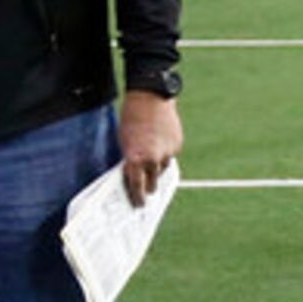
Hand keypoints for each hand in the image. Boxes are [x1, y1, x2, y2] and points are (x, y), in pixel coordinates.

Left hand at [117, 89, 181, 205]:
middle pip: (153, 183)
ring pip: (163, 168)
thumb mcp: (124, 141)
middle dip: (149, 184)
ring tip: (151, 157)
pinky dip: (165, 152)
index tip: (138, 205)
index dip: (137, 198)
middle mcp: (153, 159)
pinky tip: (159, 142)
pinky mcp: (177, 144)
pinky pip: (171, 155)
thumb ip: (130, 159)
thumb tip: (134, 174)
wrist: (150, 96)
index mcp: (136, 159)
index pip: (137, 187)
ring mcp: (168, 152)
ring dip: (157, 167)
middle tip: (145, 187)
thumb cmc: (131, 118)